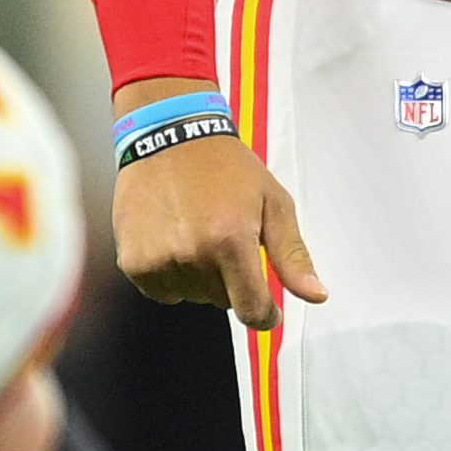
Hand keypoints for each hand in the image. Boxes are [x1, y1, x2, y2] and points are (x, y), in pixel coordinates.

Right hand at [107, 85, 323, 326]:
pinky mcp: (133, 261)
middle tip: (224, 237)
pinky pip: (162, 291)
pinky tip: (173, 239)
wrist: (168, 135)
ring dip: (200, 276)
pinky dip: (171, 275)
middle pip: (223, 302)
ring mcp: (159, 259)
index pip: (252, 311)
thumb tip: (316, 296)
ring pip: (193, 296)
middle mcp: (192, 254)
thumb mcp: (273, 203)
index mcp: (231, 241)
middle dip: (231, 279)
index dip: (265, 314)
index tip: (267, 307)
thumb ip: (293, 255)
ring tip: (196, 232)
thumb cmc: (226, 167)